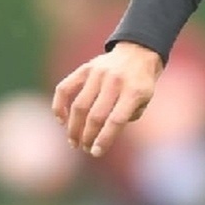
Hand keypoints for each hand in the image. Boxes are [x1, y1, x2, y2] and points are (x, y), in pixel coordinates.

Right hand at [53, 41, 164, 157]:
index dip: (105, 139)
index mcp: (134, 91)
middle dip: (88, 136)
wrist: (137, 51)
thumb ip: (128, 116)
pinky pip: (65, 88)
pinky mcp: (84, 69)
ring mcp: (98, 74)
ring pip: (79, 105)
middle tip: (84, 148)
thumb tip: (103, 133)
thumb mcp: (145, 100)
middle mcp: (114, 82)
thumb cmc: (141, 83)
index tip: (96, 153)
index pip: (116, 120)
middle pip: (96, 115)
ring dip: (73, 127)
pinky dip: (59, 105)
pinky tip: (61, 120)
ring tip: (73, 142)